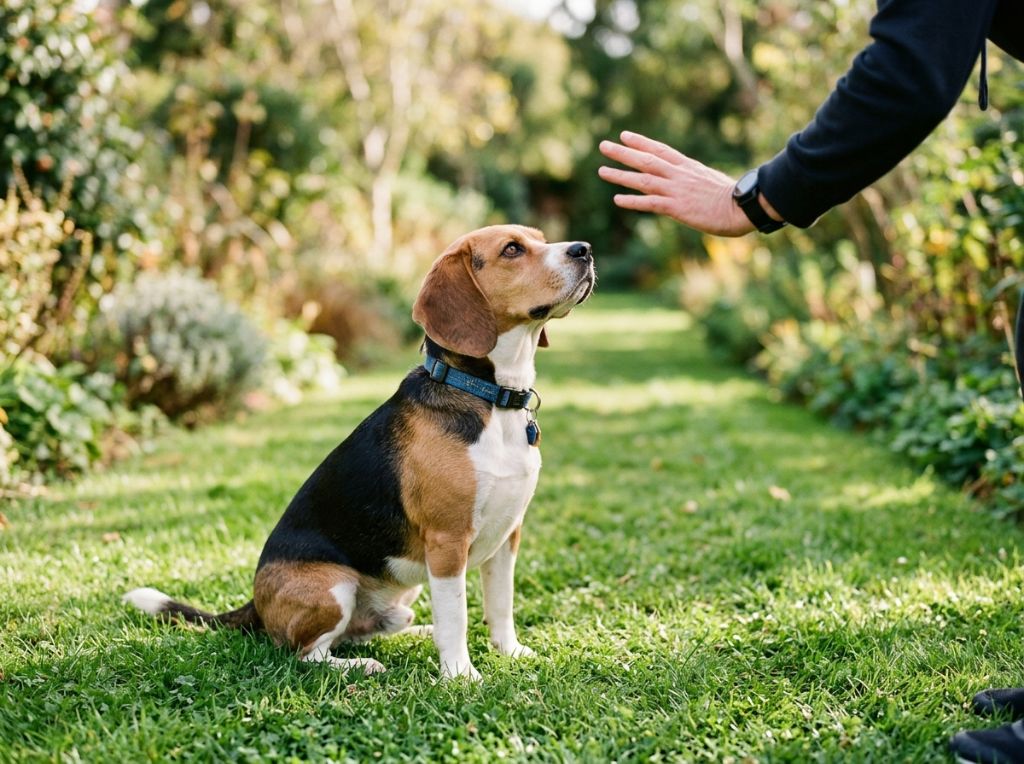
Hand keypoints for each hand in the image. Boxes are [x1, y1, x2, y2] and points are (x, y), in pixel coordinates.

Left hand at [599, 131, 776, 236]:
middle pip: (646, 160)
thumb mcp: (712, 181)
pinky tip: (617, 199)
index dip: (642, 142)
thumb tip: (690, 184)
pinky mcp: (677, 207)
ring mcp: (676, 190)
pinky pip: (649, 203)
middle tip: (603, 145)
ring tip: (602, 170)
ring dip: (620, 175)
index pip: (660, 150)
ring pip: (642, 179)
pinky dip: (632, 201)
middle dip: (623, 152)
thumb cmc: (734, 198)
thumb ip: (696, 180)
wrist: (744, 207)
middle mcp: (679, 175)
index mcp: (688, 167)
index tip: (625, 135)